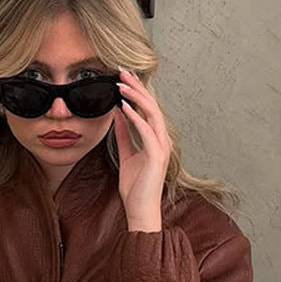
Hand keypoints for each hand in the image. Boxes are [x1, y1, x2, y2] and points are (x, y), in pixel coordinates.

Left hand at [113, 69, 172, 230]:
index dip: (137, 92)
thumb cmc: (135, 187)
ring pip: (152, 114)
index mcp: (156, 139)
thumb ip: (124, 135)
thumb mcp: (127, 155)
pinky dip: (136, 118)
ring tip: (122, 85)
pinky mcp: (157, 156)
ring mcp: (162, 147)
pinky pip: (147, 131)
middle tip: (122, 71)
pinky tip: (124, 107)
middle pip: (152, 106)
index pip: (148, 109)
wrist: (140, 210)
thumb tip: (118, 115)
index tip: (123, 77)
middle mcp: (162, 140)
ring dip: (136, 97)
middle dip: (137, 87)